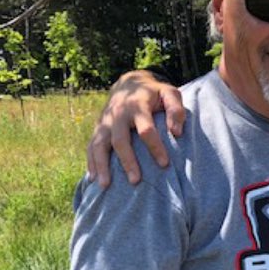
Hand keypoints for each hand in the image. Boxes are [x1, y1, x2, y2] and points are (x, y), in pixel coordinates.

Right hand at [88, 74, 185, 188]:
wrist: (130, 83)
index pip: (146, 129)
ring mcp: (106, 121)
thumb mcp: (169, 94)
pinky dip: (91, 161)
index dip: (155, 146)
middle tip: (135, 181)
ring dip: (101, 164)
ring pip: (100, 144)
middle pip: (120, 139)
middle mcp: (118, 114)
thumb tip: (176, 132)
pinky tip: (93, 178)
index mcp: (137, 106)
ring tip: (105, 185)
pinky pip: (92, 145)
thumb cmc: (155, 94)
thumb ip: (176, 110)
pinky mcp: (99, 128)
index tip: (164, 164)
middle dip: (127, 160)